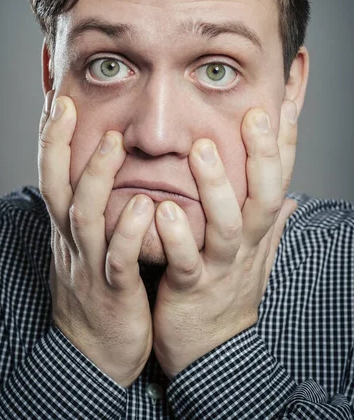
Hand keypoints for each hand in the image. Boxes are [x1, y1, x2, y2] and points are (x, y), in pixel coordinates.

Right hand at [38, 92, 154, 386]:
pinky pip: (117, 258)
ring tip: (113, 142)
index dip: (52, 139)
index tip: (57, 101)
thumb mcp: (87, 247)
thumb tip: (104, 174)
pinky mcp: (113, 291)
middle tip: (67, 106)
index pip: (52, 175)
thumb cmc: (97, 291)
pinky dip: (126, 231)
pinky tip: (140, 205)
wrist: (93, 356)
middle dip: (59, 146)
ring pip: (84, 216)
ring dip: (95, 177)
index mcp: (67, 229)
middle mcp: (72, 241)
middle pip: (57, 186)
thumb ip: (94, 211)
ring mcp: (90, 265)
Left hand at [152, 99, 297, 378]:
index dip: (285, 143)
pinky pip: (186, 262)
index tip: (286, 103)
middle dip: (262, 155)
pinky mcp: (190, 288)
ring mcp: (219, 266)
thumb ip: (268, 221)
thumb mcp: (255, 252)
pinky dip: (176, 237)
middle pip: (262, 194)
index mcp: (255, 229)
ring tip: (204, 151)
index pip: (277, 179)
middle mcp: (244, 243)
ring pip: (226, 224)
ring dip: (216, 187)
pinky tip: (163, 210)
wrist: (210, 350)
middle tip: (255, 115)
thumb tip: (290, 196)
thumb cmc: (227, 290)